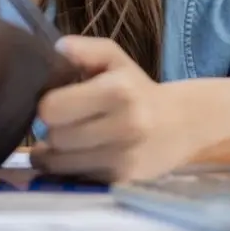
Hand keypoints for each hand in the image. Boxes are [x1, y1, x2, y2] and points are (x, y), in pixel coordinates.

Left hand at [31, 36, 201, 182]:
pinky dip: (70, 170)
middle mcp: (123, 126)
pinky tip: (80, 156)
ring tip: (66, 141)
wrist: (182, 124)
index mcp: (117, 91)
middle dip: (51, 130)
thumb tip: (56, 49)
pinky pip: (76, 179)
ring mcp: (123, 158)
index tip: (55, 102)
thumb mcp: (114, 59)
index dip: (47, 105)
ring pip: (60, 164)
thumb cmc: (137, 89)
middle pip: (55, 137)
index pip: (52, 108)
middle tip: (62, 123)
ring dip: (55, 153)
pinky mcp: (123, 181)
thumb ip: (84, 49)